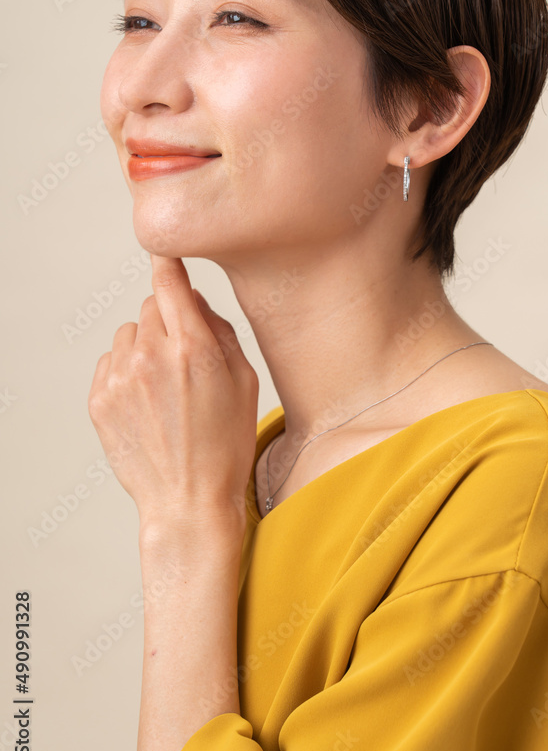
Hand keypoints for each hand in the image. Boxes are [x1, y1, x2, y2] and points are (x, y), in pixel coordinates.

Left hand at [87, 255, 258, 535]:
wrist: (188, 501)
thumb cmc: (225, 445)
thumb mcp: (245, 382)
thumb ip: (219, 330)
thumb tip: (193, 300)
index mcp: (193, 347)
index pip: (170, 280)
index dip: (169, 263)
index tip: (166, 250)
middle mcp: (151, 356)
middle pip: (151, 306)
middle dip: (169, 321)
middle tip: (187, 359)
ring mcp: (120, 378)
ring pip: (129, 334)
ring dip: (145, 347)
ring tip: (166, 387)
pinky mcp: (99, 399)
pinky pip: (110, 363)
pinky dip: (126, 372)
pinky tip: (147, 403)